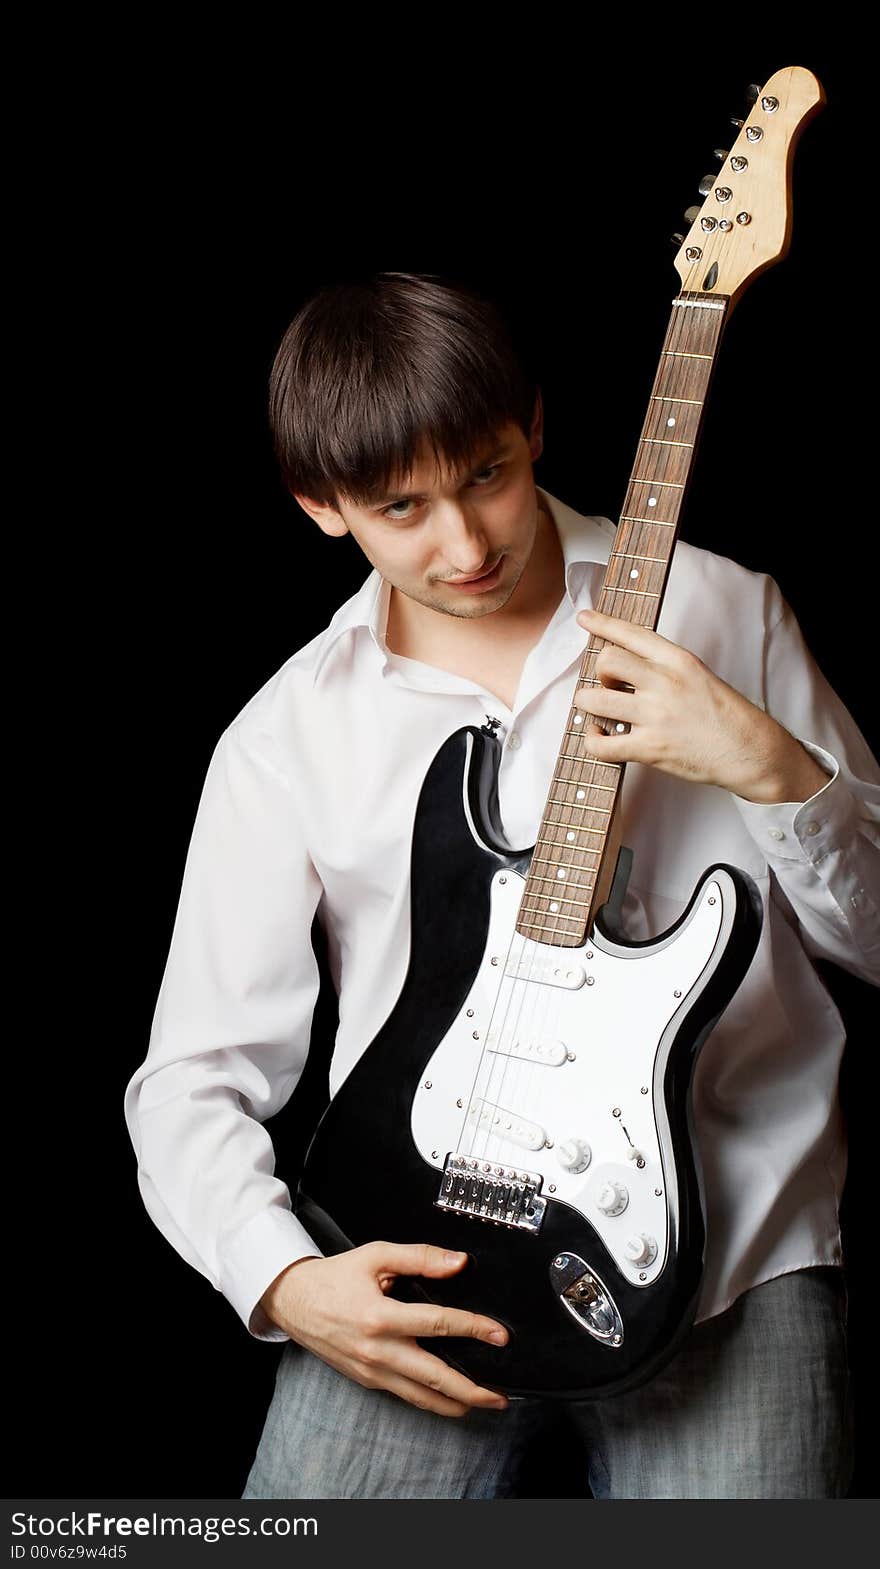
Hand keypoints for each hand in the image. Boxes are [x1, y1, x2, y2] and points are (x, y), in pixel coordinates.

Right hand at [260, 1242, 510, 1418]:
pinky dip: (430, 1400)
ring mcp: (371, 1370)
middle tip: (500, 1395)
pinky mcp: (367, 1379)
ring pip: (421, 1395)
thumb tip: (457, 1262)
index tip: (499, 1335)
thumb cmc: (335, 1277)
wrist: (293, 1301)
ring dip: (455, 1403)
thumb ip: (419, 1257)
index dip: (473, 1328)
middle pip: (434, 1375)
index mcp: (380, 1315)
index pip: (438, 1323)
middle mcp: (377, 1349)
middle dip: (471, 1389)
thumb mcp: (375, 1255)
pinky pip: (404, 1394)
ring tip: (483, 1404)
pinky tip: (449, 1399)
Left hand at [575, 607, 828, 803]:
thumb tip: (629, 669)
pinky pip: (601, 744)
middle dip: (599, 673)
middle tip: (610, 686)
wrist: (751, 752)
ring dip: (589, 705)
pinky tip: (600, 736)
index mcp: (679, 660)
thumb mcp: (701, 676)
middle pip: (606, 661)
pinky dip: (593, 740)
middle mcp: (665, 683)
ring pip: (594, 699)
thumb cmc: (729, 718)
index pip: (632, 633)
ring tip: (601, 712)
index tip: (584, 617)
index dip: (602, 623)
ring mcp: (655, 715)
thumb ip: (667, 668)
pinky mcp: (650, 748)